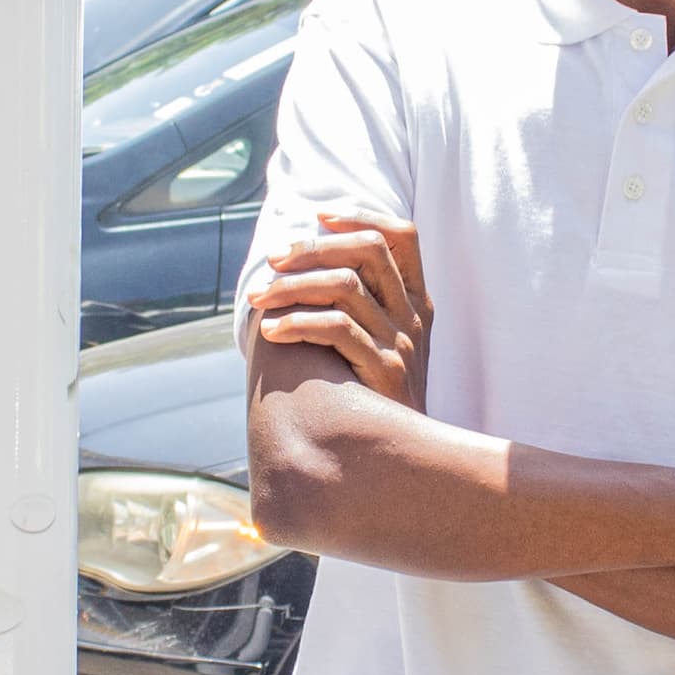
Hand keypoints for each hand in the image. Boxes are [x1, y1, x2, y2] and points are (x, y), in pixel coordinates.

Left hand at [249, 210, 430, 404]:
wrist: (403, 459)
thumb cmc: (372, 396)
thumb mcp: (380, 343)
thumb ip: (357, 303)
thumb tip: (300, 261)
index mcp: (416, 301)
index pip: (402, 236)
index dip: (362, 216)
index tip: (320, 215)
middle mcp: (414, 317)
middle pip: (368, 251)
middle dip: (313, 247)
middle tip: (272, 260)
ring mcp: (402, 344)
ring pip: (345, 287)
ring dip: (292, 287)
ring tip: (258, 299)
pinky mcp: (385, 373)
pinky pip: (337, 330)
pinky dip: (298, 323)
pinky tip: (273, 332)